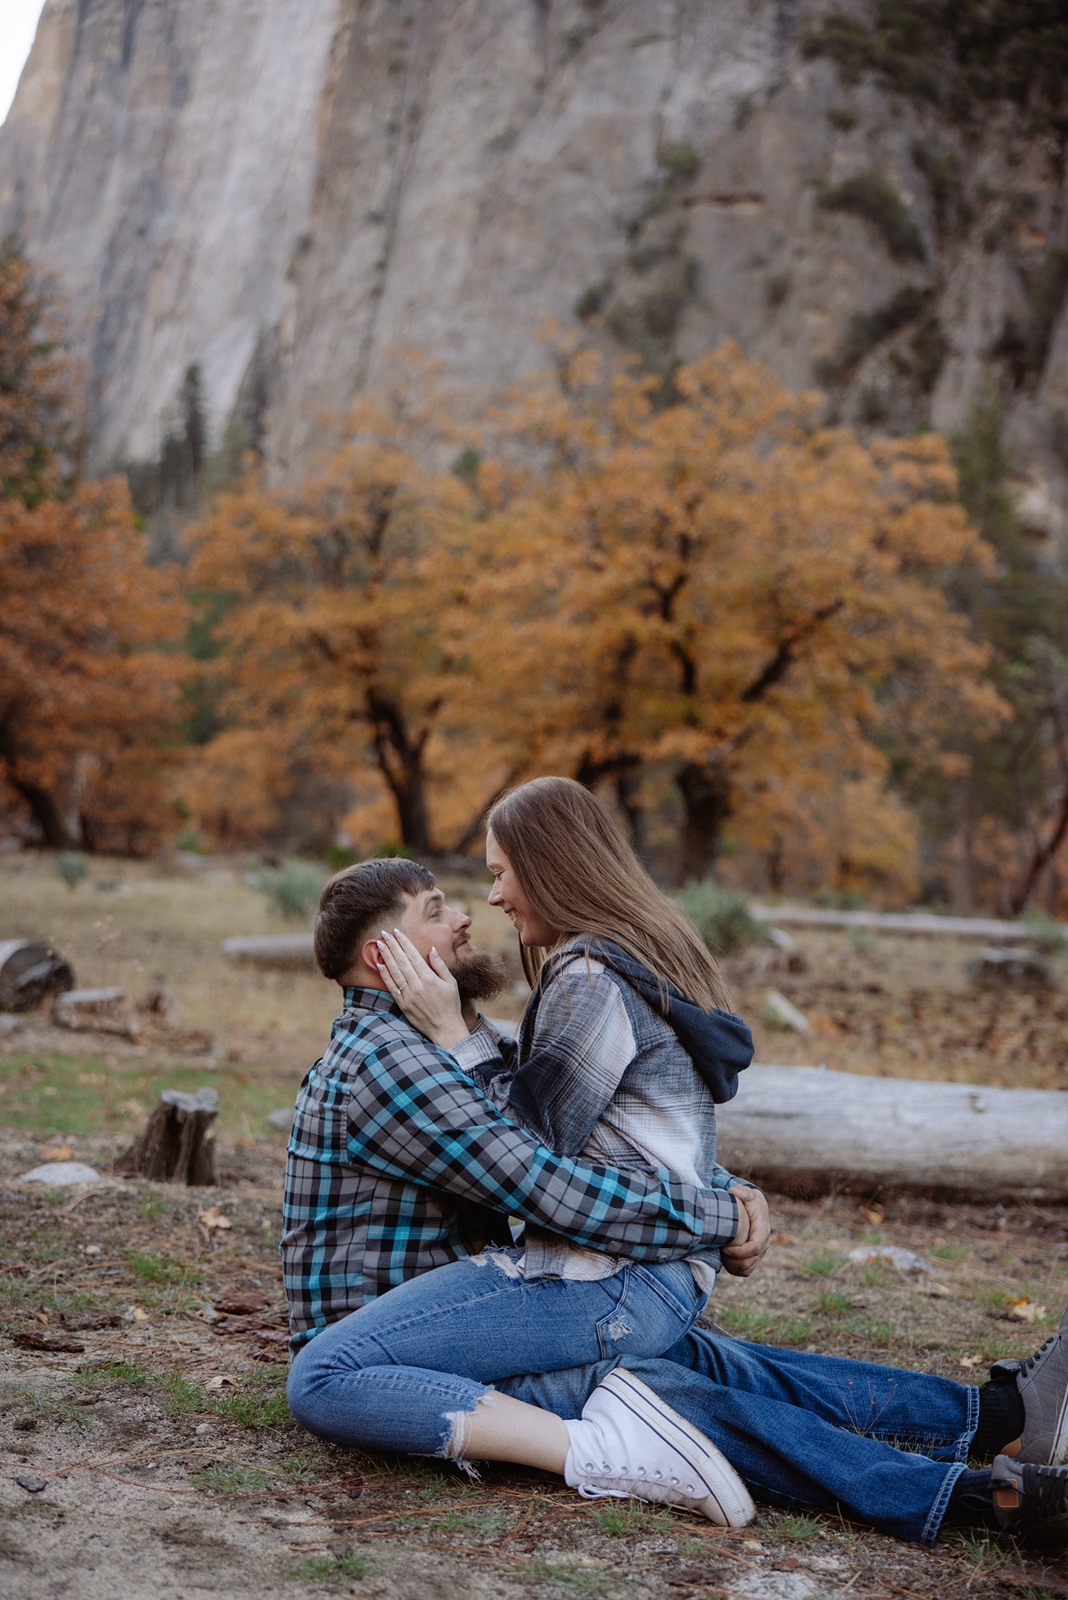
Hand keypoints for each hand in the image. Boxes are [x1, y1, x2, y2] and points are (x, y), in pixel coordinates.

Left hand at [375, 929, 468, 1049]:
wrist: (445, 1029)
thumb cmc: (450, 1004)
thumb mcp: (451, 983)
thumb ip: (440, 966)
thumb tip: (432, 950)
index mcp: (429, 978)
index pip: (413, 955)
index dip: (404, 942)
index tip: (397, 932)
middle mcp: (417, 985)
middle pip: (401, 960)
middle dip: (392, 945)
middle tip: (384, 933)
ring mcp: (408, 995)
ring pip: (394, 971)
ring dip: (386, 956)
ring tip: (379, 944)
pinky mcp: (402, 1004)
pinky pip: (391, 986)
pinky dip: (385, 975)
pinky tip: (379, 964)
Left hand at [720, 1186, 770, 1277]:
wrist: (753, 1208)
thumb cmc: (748, 1201)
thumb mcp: (747, 1193)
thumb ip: (742, 1192)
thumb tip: (734, 1191)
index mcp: (763, 1231)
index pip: (755, 1248)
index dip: (740, 1251)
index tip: (725, 1248)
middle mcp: (763, 1244)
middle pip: (749, 1262)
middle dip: (732, 1260)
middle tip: (720, 1250)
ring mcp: (758, 1254)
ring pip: (746, 1269)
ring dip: (731, 1265)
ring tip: (721, 1253)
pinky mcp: (752, 1259)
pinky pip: (744, 1271)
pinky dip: (733, 1269)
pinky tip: (724, 1258)